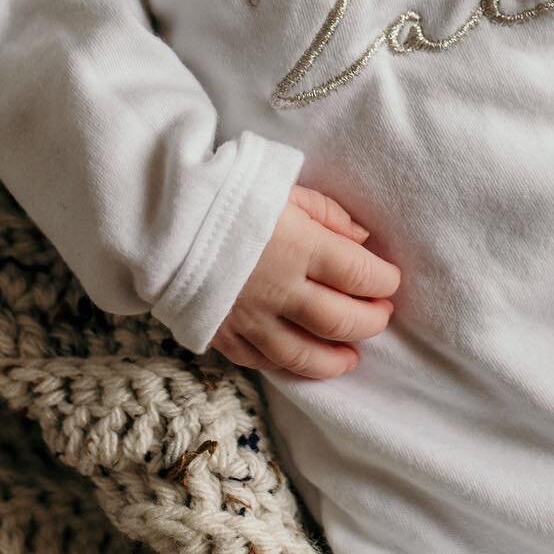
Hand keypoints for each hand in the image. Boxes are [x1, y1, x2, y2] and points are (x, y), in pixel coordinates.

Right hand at [211, 183, 400, 379]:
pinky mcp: (224, 335)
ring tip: (353, 354)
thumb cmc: (230, 194)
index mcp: (299, 246)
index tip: (390, 280)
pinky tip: (307, 360)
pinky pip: (265, 362)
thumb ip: (328, 215)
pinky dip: (291, 365)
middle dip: (370, 321)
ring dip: (337, 359)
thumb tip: (364, 240)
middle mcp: (280, 288)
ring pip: (306, 355)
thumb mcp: (285, 188)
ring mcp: (251, 318)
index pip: (359, 274)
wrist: (163, 217)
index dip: (383, 281)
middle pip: (340, 320)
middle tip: (381, 314)